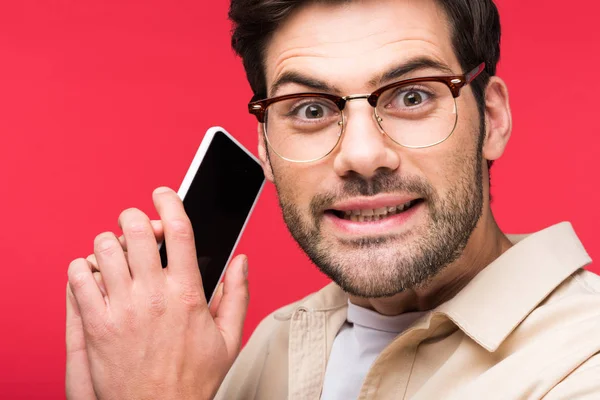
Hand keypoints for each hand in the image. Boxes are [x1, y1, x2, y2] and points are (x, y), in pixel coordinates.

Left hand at [65, 187, 248, 399]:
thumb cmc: (193, 379)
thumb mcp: (229, 338)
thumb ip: (237, 293)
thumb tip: (241, 260)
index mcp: (188, 293)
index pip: (178, 230)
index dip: (169, 203)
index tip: (163, 194)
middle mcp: (154, 295)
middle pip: (134, 229)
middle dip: (133, 218)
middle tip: (135, 226)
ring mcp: (122, 309)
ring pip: (104, 249)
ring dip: (108, 242)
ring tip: (116, 253)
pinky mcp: (97, 325)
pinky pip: (79, 278)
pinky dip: (83, 268)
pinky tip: (95, 275)